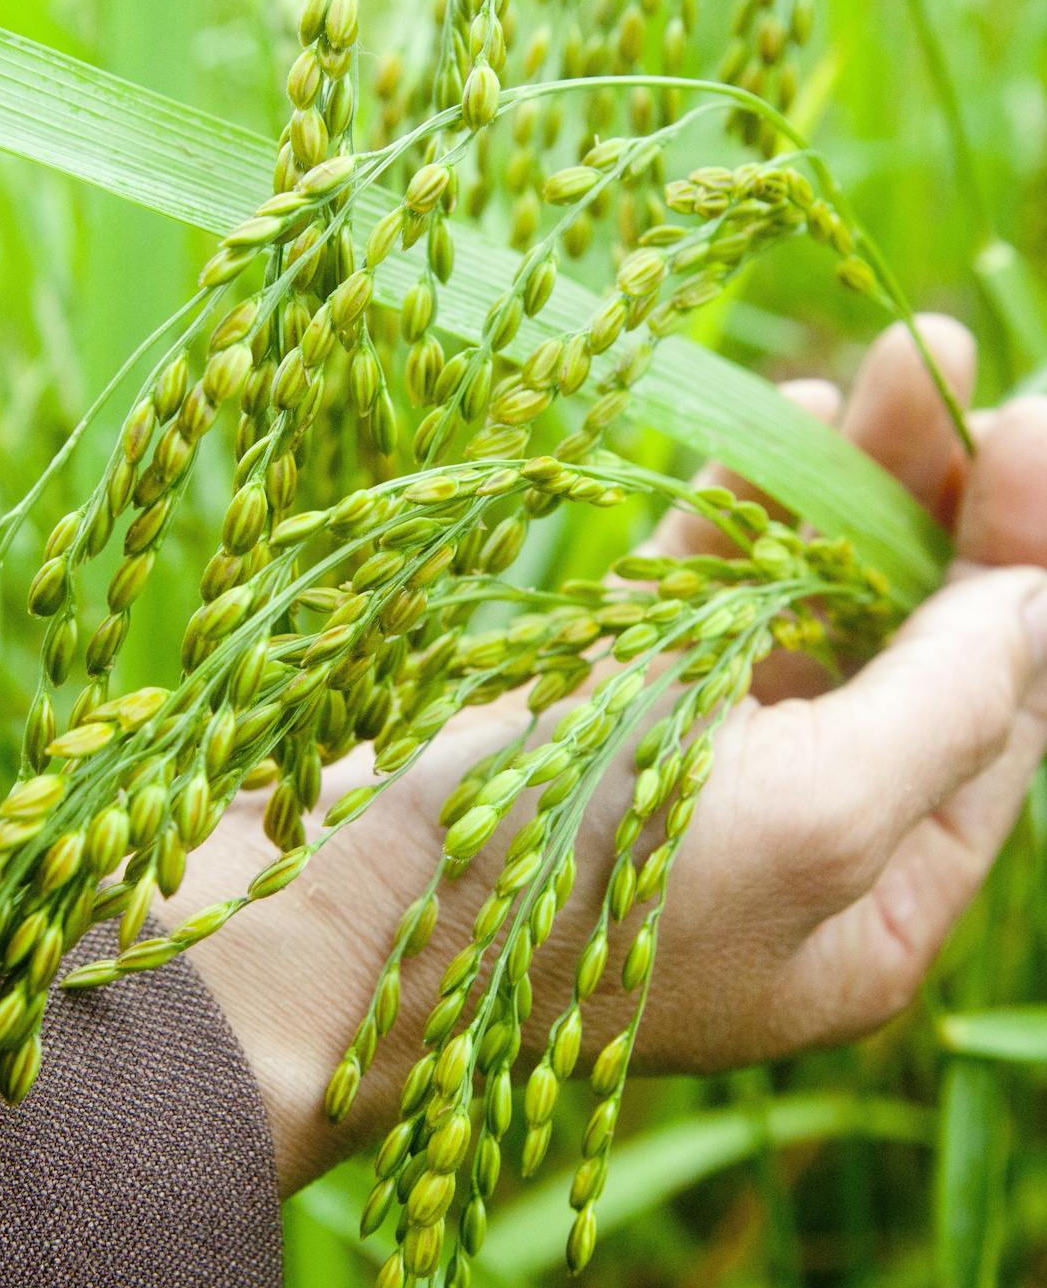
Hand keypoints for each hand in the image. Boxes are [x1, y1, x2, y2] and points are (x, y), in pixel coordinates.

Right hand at [163, 316, 1046, 1193]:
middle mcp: (787, 843)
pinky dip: (733, 518)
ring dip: (844, 491)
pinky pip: (687, 600)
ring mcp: (678, 768)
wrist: (314, 925)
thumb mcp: (801, 822)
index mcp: (866, 911)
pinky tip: (777, 430)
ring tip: (897, 362)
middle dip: (942, 514)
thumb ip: (942, 710)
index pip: (992, 728)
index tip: (1034, 439)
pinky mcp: (587, 705)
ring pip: (793, 610)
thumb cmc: (563, 894)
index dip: (1023, 581)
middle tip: (960, 366)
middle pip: (897, 654)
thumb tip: (1037, 602)